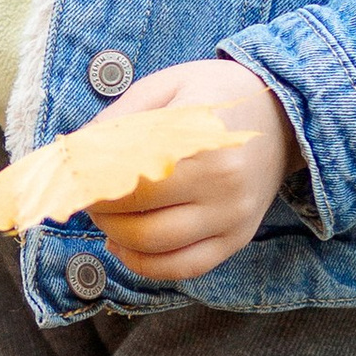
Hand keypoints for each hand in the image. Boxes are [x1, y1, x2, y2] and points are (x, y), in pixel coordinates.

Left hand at [90, 58, 294, 283]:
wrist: (285, 116)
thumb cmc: (218, 96)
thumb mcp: (169, 87)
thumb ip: (122, 117)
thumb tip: (75, 151)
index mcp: (205, 143)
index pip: (131, 180)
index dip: (91, 185)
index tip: (70, 178)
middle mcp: (224, 186)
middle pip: (140, 221)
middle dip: (99, 214)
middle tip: (85, 196)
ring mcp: (233, 218)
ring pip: (157, 250)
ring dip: (116, 238)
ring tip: (104, 217)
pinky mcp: (236, 239)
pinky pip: (184, 268)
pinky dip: (145, 265)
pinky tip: (124, 246)